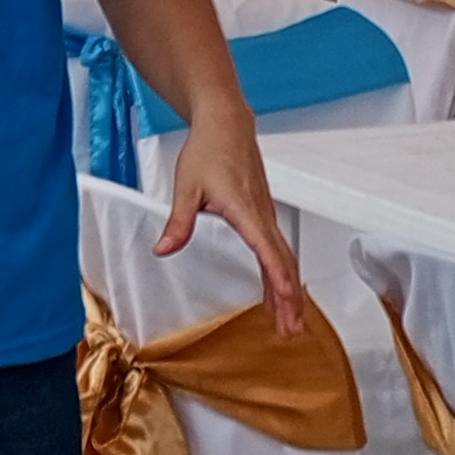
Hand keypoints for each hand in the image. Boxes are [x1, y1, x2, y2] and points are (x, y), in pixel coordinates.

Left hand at [158, 114, 305, 334]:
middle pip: (283, 261)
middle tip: (290, 329)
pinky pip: (278, 249)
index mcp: (245, 209)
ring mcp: (266, 214)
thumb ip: (178, 222)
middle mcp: (262, 214)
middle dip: (289, 298)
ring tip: (289, 322)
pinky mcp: (263, 214)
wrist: (225, 124)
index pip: (267, 249)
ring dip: (288, 290)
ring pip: (284, 257)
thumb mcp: (186, 187)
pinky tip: (276, 291)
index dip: (277, 277)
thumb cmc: (208, 151)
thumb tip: (164, 249)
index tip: (285, 300)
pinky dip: (281, 273)